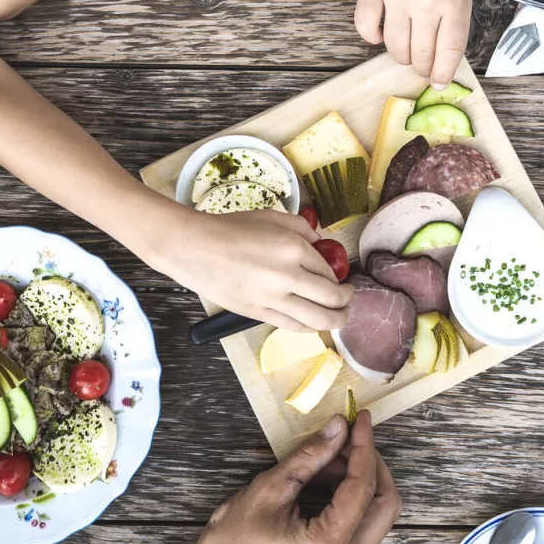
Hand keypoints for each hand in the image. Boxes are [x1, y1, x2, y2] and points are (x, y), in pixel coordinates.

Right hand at [145, 207, 350, 330]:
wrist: (195, 249)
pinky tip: (314, 324)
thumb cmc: (230, 229)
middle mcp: (288, 276)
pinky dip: (309, 327)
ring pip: (317, 320)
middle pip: (331, 298)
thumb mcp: (272, 216)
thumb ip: (302, 228)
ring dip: (335, 320)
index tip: (340, 277)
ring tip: (340, 317)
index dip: (339, 276)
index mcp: (293, 248)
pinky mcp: (258, 314)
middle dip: (346, 301)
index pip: (329, 270)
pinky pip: (293, 326)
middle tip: (348, 299)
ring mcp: (273, 299)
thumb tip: (320, 244)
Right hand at [183, 412, 400, 543]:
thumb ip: (309, 457)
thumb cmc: (233, 542)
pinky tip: (326, 477)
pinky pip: (360, 525)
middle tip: (348, 436)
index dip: (364, 446)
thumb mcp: (270, 489)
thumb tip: (338, 427)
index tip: (361, 418)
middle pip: (385, 504)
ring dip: (361, 479)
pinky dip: (352, 496)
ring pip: (376, 514)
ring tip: (328, 456)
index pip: (363, 486)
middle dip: (371, 464)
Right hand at [356, 0, 470, 86]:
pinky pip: (365, 26)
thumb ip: (454, 30)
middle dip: (421, 67)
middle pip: (421, 53)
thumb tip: (440, 71)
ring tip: (405, 50)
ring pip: (394, 46)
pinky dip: (371, 37)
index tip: (438, 82)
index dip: (443, 73)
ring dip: (399, 56)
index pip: (449, 52)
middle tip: (421, 66)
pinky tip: (380, 35)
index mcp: (454, 2)